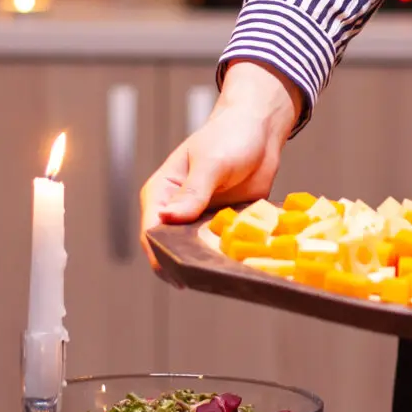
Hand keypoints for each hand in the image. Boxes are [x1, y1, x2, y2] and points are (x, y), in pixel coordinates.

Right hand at [140, 62, 303, 270]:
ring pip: (195, 254)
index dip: (161, 254)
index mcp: (161, 194)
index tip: (180, 271)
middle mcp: (176, 212)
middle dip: (185, 265)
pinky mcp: (221, 227)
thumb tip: (167, 219)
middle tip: (205, 279)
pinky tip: (238, 268)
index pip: (151, 231)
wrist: (260, 132)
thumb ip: (193, 191)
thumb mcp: (212, 162)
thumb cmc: (230, 137)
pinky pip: (219, 249)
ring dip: (207, 265)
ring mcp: (198, 222)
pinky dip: (226, 259)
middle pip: (170, 249)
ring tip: (222, 278)